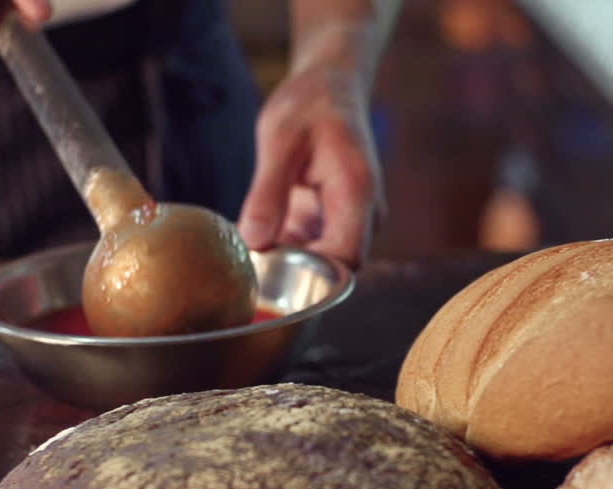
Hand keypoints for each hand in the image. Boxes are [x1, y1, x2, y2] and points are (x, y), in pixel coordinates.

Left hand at [237, 63, 384, 268]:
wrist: (331, 86)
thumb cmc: (309, 105)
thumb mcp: (278, 141)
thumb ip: (267, 194)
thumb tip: (253, 243)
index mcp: (357, 194)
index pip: (344, 262)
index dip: (309, 279)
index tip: (266, 274)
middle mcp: (364, 214)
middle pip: (335, 271)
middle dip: (294, 277)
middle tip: (248, 268)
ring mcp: (352, 220)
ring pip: (323, 264)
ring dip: (287, 265)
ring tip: (248, 253)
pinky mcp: (335, 220)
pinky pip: (313, 249)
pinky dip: (285, 250)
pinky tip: (257, 238)